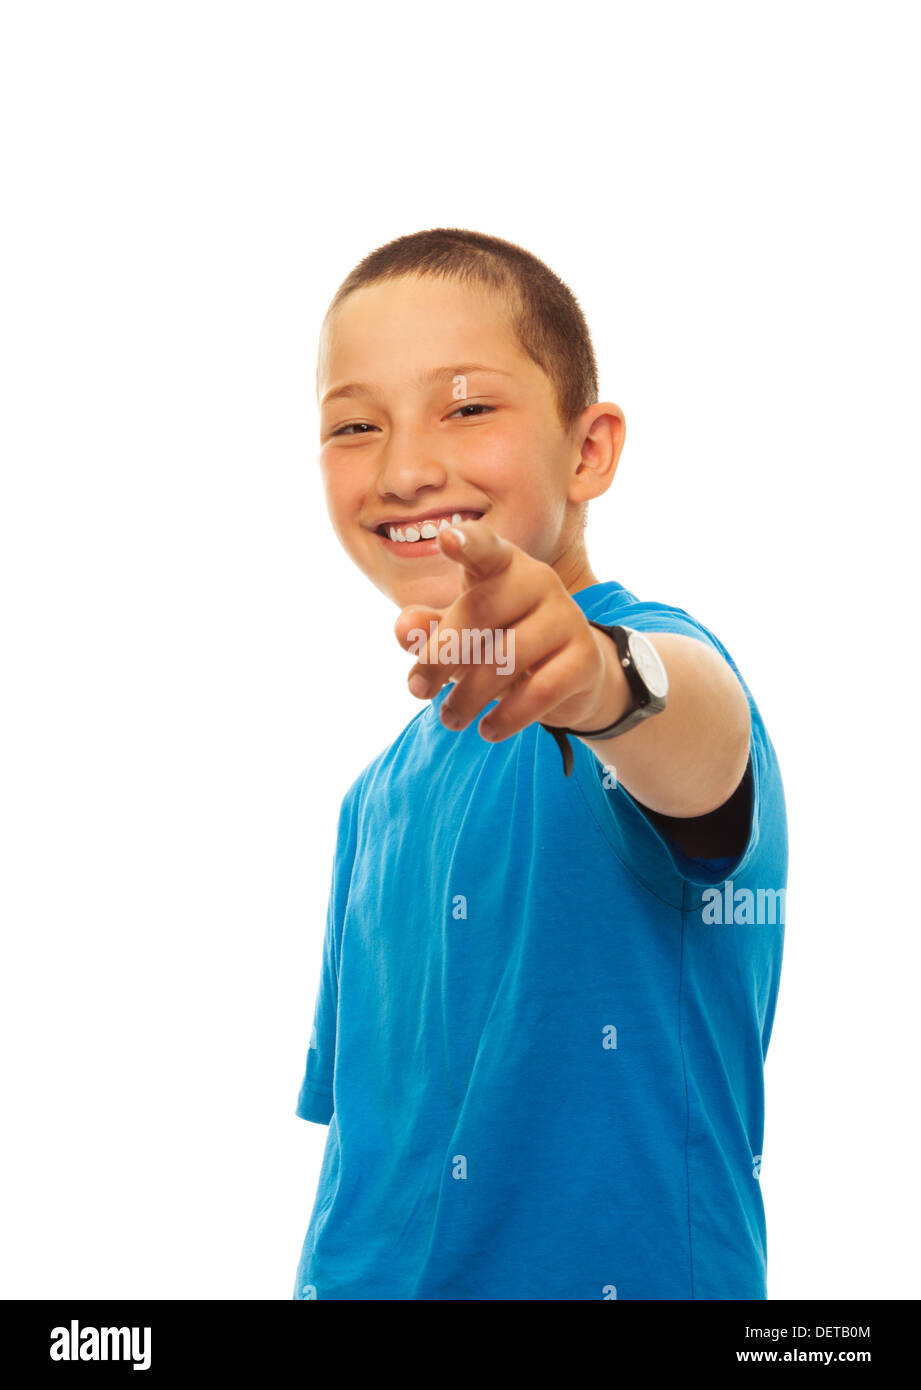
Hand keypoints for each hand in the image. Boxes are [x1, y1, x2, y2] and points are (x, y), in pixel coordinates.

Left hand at [392, 518, 629, 741]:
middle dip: (441, 655)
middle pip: (480, 610)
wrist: (570, 676)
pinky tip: (487, 731)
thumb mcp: (461, 635)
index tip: (446, 539)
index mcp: (502, 565)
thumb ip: (429, 630)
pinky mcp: (585, 658)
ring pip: (508, 657)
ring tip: (450, 719)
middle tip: (416, 690)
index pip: (485, 547)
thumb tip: (403, 628)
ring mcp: (566, 616)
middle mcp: (538, 580)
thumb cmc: (501, 642)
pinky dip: (507, 717)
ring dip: (469, 696)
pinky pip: (540, 691)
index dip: (467, 542)